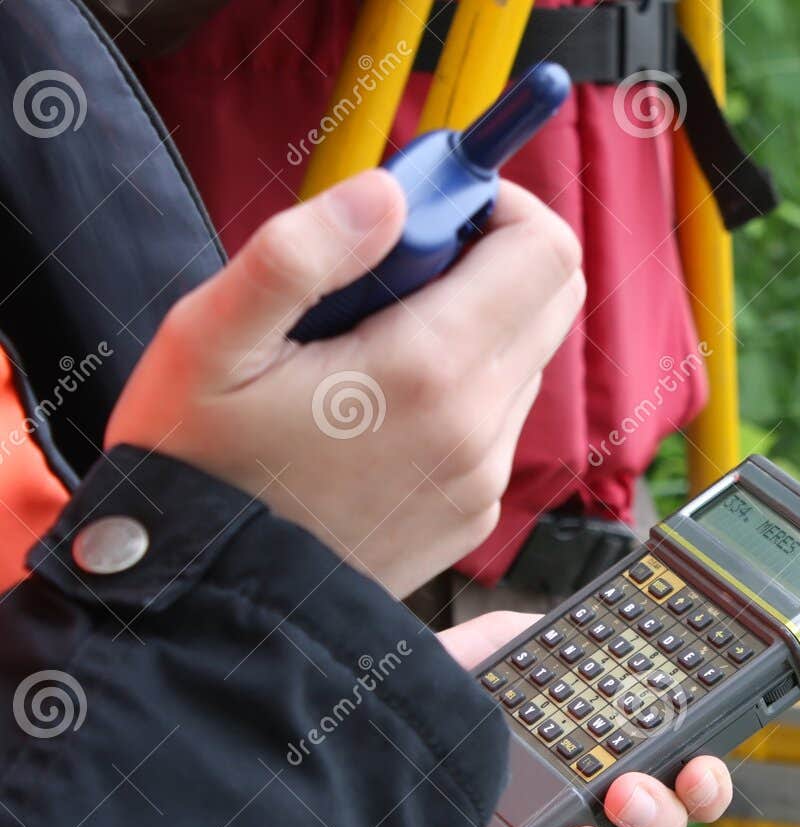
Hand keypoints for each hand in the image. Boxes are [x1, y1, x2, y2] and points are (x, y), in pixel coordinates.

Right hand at [105, 169, 584, 596]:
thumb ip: (302, 253)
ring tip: (365, 342)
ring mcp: (483, 478)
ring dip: (470, 324)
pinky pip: (498, 418)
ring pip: (524, 356)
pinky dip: (459, 385)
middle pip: (548, 298)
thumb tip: (390, 195)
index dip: (497, 206)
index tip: (430, 206)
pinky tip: (373, 403)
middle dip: (485, 257)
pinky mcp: (473, 511)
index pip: (544, 252)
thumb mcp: (211, 339)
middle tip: (388, 265)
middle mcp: (477, 428)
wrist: (206, 602)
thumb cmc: (196, 465)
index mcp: (428, 371)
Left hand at [437, 612, 733, 826]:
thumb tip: (577, 631)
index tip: (695, 766)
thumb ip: (540, 635)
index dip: (703, 777)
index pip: (678, 773)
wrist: (358, 743)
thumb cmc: (434, 702)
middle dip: (660, 816)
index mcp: (604, 754)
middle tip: (626, 795)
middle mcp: (592, 811)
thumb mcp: (491, 650)